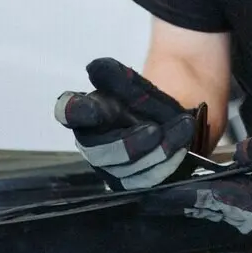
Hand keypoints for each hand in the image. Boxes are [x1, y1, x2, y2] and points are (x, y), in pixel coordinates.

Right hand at [55, 57, 209, 190]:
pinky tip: (184, 144)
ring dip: (157, 152)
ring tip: (182, 128)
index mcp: (86, 113)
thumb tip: (95, 68)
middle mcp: (93, 144)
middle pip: (98, 152)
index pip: (67, 110)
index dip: (74, 111)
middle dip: (128, 144)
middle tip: (155, 129)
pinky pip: (148, 182)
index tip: (94, 110)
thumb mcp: (135, 86)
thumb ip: (117, 78)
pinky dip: (169, 162)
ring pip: (126, 172)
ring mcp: (112, 168)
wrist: (175, 120)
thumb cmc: (146, 102)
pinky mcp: (134, 184)